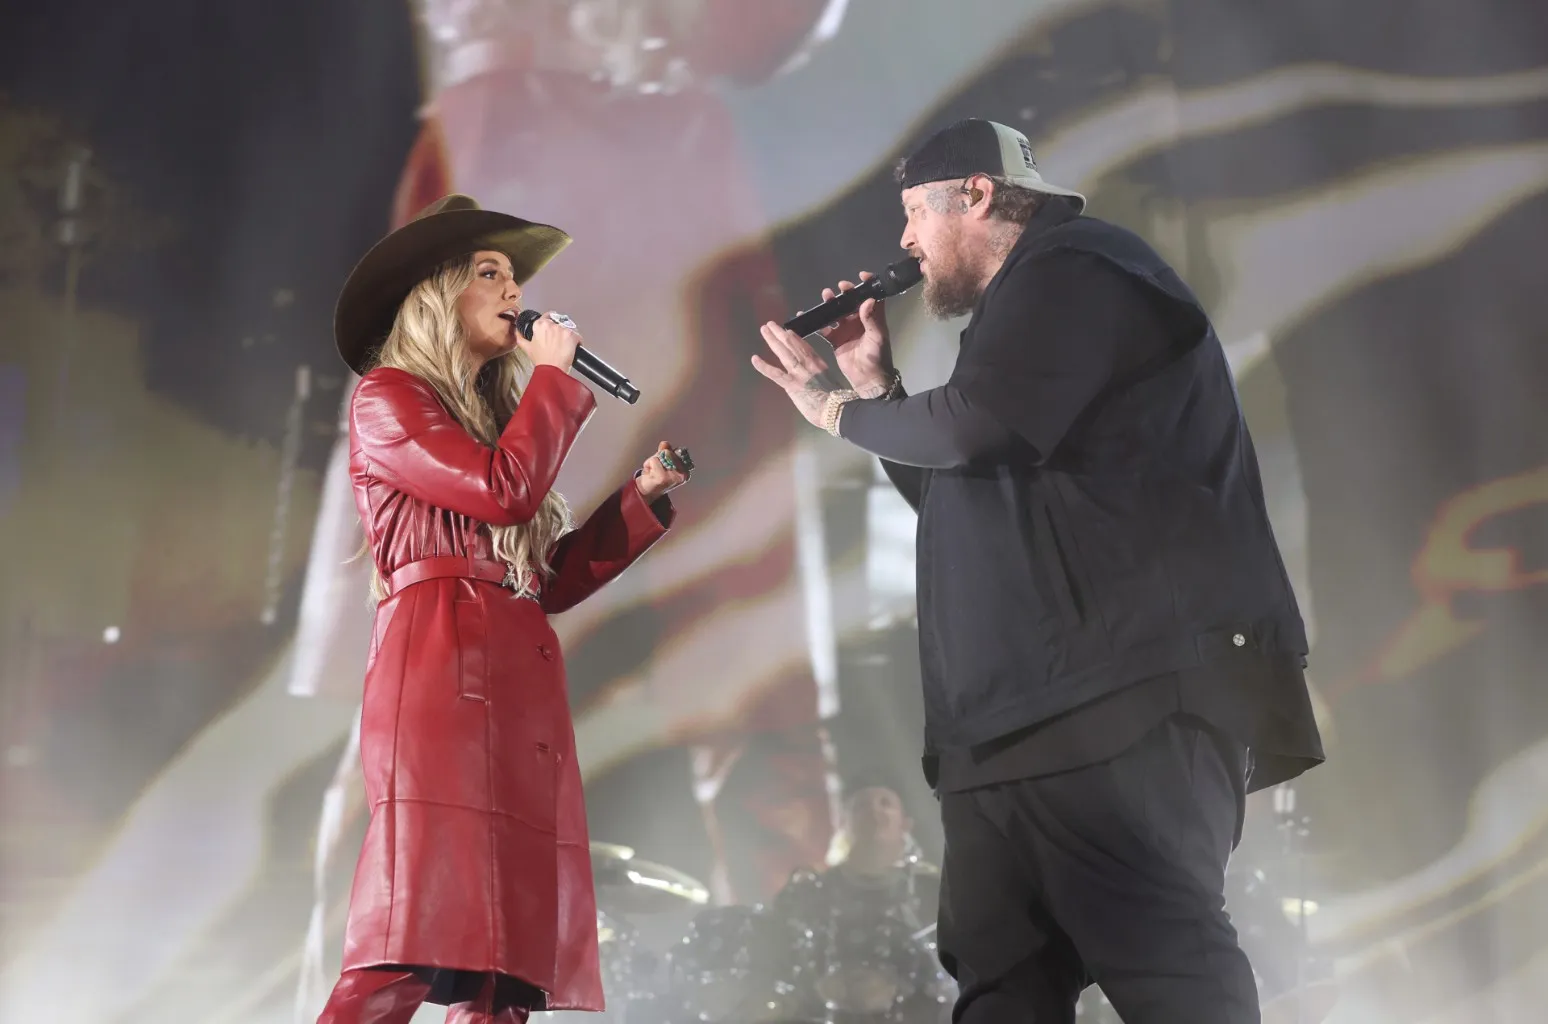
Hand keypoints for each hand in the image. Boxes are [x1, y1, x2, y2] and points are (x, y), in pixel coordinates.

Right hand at [516, 311, 580, 371]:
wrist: (552, 370)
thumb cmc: (541, 360)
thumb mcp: (526, 348)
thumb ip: (520, 337)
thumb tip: (517, 331)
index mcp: (539, 325)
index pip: (547, 316)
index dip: (551, 321)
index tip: (553, 327)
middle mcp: (551, 324)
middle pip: (559, 322)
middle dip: (559, 331)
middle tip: (558, 341)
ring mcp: (563, 329)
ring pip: (569, 328)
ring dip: (568, 335)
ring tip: (565, 345)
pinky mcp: (572, 335)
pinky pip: (577, 335)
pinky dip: (577, 341)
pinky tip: (572, 348)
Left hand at [635, 441, 692, 501]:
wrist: (646, 491)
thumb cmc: (655, 476)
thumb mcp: (662, 461)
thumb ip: (665, 451)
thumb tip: (665, 443)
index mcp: (685, 471)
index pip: (677, 451)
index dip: (666, 455)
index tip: (664, 465)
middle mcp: (683, 474)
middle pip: (669, 452)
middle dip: (659, 458)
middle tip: (656, 468)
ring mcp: (673, 477)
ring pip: (661, 456)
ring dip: (652, 461)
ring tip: (652, 471)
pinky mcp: (663, 477)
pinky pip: (654, 460)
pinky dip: (648, 465)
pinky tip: (649, 474)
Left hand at [751, 321, 839, 427]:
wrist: (837, 410)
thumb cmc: (836, 401)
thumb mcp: (830, 383)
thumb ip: (819, 379)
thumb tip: (811, 381)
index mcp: (819, 364)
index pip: (805, 347)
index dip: (795, 338)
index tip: (788, 331)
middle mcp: (808, 364)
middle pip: (792, 345)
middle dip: (780, 334)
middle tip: (770, 324)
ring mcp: (799, 373)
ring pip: (784, 353)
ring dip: (773, 340)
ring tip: (764, 329)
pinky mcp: (791, 384)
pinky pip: (775, 374)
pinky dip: (764, 366)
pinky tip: (754, 359)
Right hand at [820, 272, 893, 395]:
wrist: (868, 379)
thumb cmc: (877, 357)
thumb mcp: (877, 337)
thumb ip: (872, 319)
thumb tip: (868, 300)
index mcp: (873, 318)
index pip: (872, 297)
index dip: (868, 285)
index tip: (861, 276)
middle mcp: (859, 321)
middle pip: (851, 302)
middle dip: (845, 293)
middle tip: (840, 288)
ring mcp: (846, 330)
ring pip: (837, 313)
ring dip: (831, 305)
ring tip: (825, 297)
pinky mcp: (836, 340)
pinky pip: (824, 329)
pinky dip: (816, 323)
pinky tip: (807, 316)